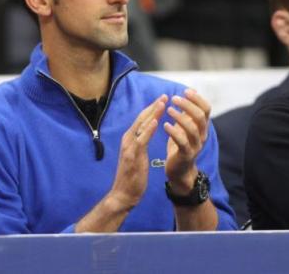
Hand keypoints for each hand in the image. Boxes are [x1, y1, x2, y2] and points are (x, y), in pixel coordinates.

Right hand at [108, 95, 167, 209]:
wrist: (123, 194)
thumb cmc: (132, 176)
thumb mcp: (138, 155)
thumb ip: (141, 143)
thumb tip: (147, 133)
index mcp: (130, 139)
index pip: (142, 119)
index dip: (152, 108)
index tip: (163, 99)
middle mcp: (128, 139)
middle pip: (142, 118)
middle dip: (154, 106)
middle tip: (165, 95)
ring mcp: (129, 147)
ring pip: (141, 125)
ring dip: (153, 113)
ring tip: (163, 103)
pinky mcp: (132, 155)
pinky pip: (141, 139)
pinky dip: (148, 129)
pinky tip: (156, 121)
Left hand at [164, 89, 210, 194]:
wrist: (180, 170)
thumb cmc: (181, 145)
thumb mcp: (186, 126)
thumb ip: (189, 111)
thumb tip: (191, 91)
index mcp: (203, 127)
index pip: (206, 109)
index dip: (197, 98)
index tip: (185, 91)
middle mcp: (202, 135)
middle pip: (200, 116)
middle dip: (187, 105)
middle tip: (174, 98)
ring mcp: (196, 145)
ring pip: (192, 129)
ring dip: (180, 117)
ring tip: (168, 110)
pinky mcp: (186, 155)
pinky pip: (182, 142)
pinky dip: (174, 132)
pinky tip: (165, 125)